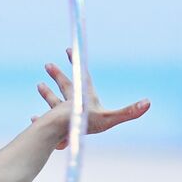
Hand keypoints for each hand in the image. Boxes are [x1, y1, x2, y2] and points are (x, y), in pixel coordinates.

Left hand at [32, 47, 149, 149]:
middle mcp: (69, 103)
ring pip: (52, 101)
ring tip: (39, 85)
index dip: (75, 61)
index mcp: (84, 98)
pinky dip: (40, 120)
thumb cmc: (84, 123)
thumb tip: (148, 103)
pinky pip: (44, 122)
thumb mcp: (110, 118)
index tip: (68, 49)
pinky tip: (33, 119)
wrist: (57, 132)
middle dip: (58, 75)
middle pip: (64, 86)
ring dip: (47, 93)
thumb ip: (128, 112)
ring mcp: (58, 114)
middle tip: (47, 64)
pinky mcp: (50, 126)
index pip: (81, 76)